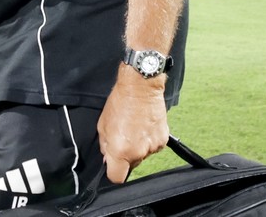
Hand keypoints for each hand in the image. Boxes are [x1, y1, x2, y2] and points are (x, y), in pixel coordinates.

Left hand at [97, 68, 168, 183]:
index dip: (113, 172)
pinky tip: (144, 126)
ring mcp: (152, 147)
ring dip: (138, 147)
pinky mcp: (163, 140)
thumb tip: (107, 158)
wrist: (140, 87)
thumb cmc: (120, 102)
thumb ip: (105, 146)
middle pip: (131, 166)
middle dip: (126, 156)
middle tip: (123, 138)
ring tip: (134, 128)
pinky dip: (149, 140)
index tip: (112, 165)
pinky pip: (153, 147)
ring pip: (143, 155)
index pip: (117, 177)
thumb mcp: (102, 125)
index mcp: (120, 151)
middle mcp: (138, 152)